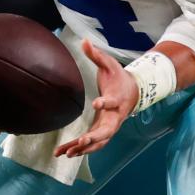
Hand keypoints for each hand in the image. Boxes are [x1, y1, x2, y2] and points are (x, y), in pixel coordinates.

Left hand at [54, 40, 136, 157]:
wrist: (132, 92)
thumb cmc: (118, 77)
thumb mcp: (110, 64)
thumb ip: (96, 55)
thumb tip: (84, 41)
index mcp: (117, 99)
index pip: (112, 102)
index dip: (105, 103)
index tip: (96, 103)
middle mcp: (115, 116)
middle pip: (107, 131)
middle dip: (95, 137)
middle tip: (82, 141)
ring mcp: (109, 126)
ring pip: (99, 142)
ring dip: (84, 149)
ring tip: (68, 153)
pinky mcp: (101, 131)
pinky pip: (91, 144)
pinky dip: (78, 150)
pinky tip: (62, 153)